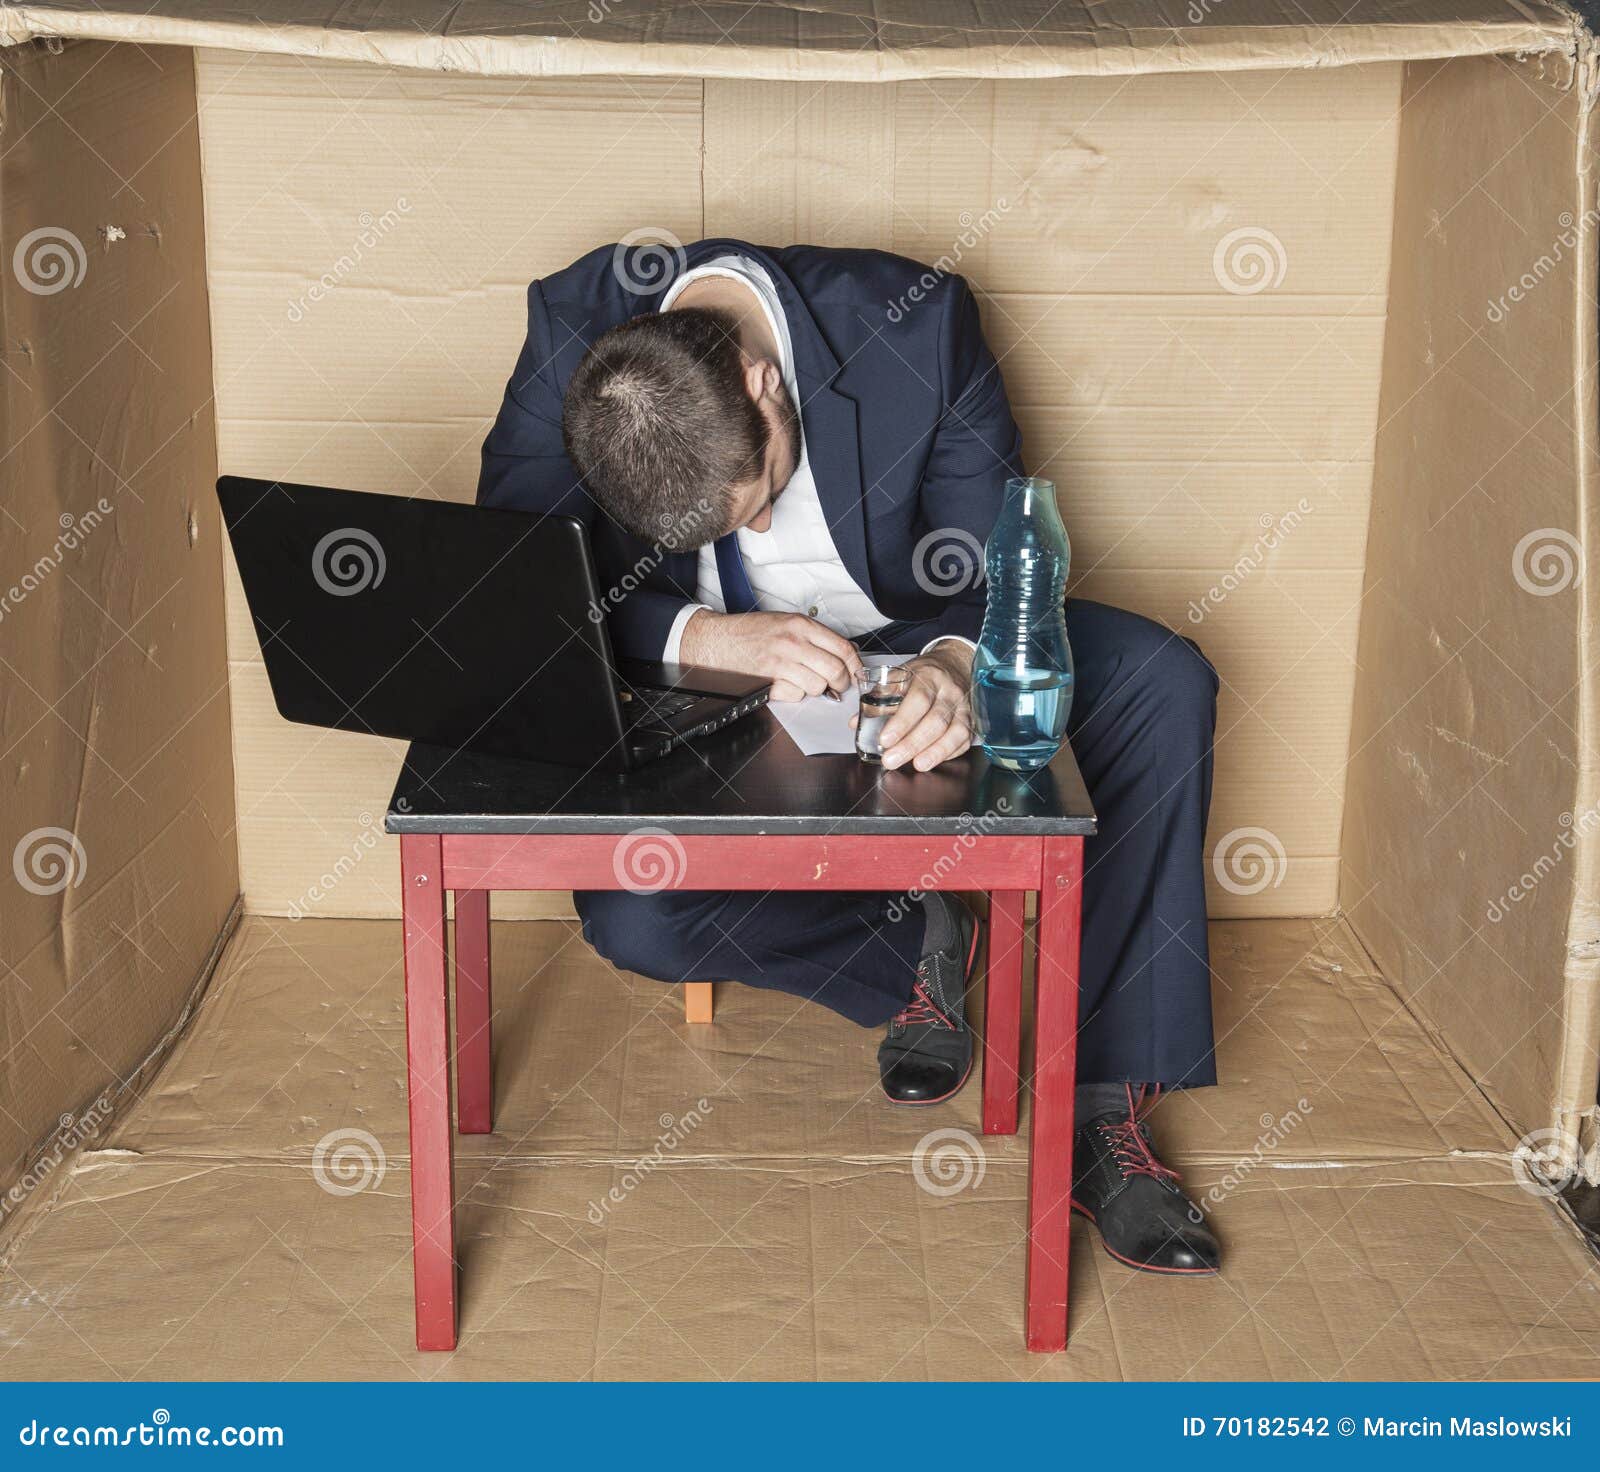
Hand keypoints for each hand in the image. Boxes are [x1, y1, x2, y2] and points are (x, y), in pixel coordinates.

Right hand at [679, 609, 862, 702]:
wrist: (716, 640)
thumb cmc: (750, 632)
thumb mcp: (786, 622)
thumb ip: (816, 636)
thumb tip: (846, 652)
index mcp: (800, 625)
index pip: (843, 648)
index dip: (855, 666)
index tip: (856, 674)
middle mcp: (793, 642)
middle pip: (835, 671)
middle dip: (840, 683)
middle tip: (836, 685)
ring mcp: (780, 662)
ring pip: (818, 687)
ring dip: (815, 689)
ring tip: (804, 681)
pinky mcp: (769, 681)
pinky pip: (796, 696)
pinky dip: (794, 694)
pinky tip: (784, 683)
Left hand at [867, 642, 974, 771]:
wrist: (953, 664)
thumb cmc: (922, 674)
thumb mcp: (899, 678)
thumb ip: (879, 700)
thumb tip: (857, 723)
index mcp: (927, 676)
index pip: (917, 699)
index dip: (902, 722)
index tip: (885, 739)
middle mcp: (949, 690)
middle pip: (935, 720)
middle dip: (912, 743)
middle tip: (892, 760)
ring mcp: (964, 706)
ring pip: (955, 731)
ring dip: (935, 752)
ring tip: (917, 765)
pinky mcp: (972, 719)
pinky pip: (965, 739)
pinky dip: (950, 752)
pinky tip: (933, 760)